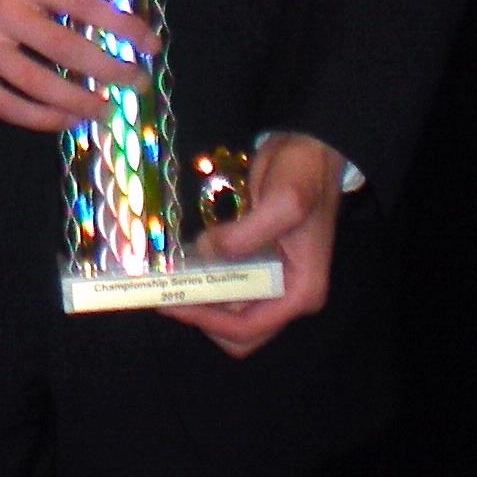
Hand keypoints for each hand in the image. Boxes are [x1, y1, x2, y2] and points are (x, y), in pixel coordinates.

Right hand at [0, 0, 155, 131]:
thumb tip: (101, 24)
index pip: (81, 2)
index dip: (120, 25)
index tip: (149, 43)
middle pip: (67, 47)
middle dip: (110, 69)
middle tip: (136, 81)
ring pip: (40, 83)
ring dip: (81, 101)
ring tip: (106, 109)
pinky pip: (8, 105)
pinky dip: (43, 117)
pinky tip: (66, 120)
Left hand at [165, 132, 344, 358]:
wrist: (311, 146)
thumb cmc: (304, 175)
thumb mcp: (282, 203)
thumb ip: (244, 236)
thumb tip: (204, 254)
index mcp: (300, 292)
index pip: (248, 328)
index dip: (207, 319)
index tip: (172, 300)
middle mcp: (287, 295)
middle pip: (236, 329)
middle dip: (200, 313)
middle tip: (166, 288)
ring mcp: (271, 279)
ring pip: (228, 308)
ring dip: (198, 297)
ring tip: (166, 276)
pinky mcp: (256, 260)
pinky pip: (226, 282)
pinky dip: (203, 278)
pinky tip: (179, 262)